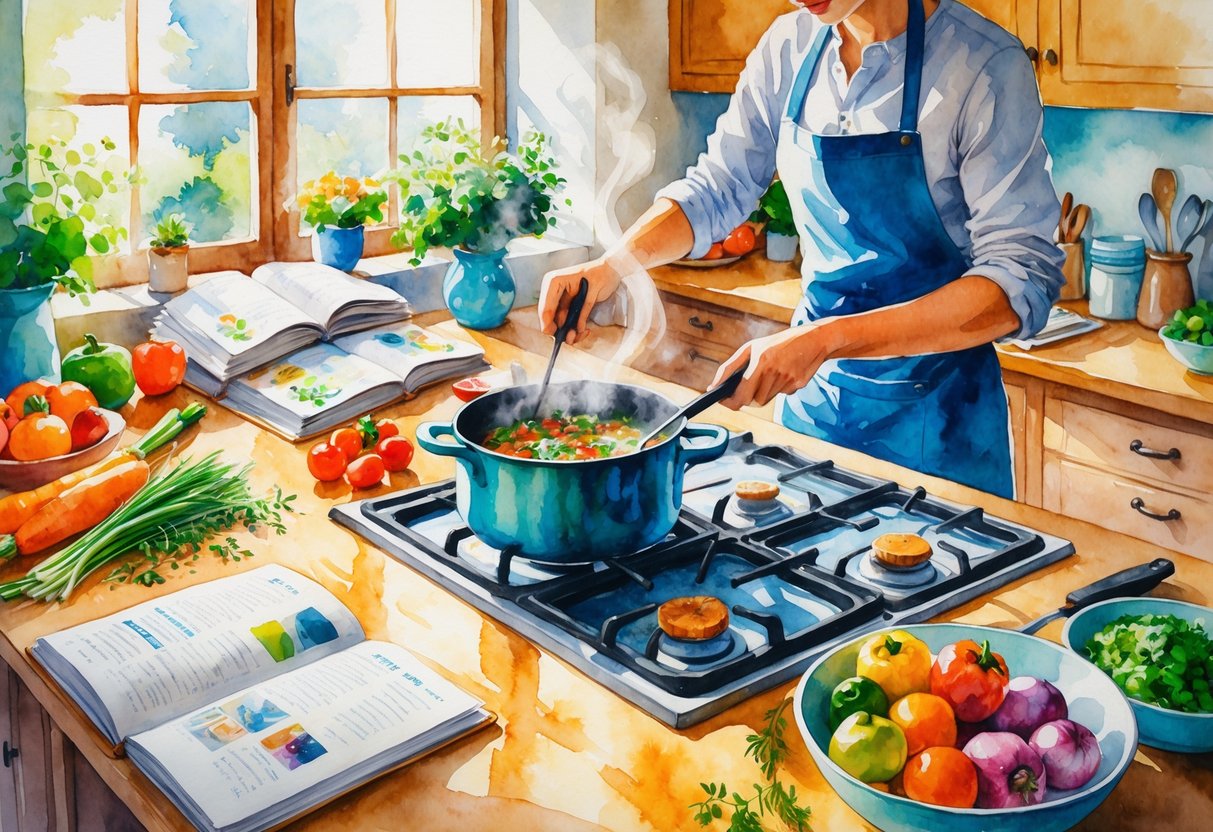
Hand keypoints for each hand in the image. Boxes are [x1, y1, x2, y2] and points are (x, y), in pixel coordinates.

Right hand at [538, 258, 622, 344]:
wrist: (611, 269)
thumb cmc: (602, 274)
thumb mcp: (593, 293)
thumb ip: (583, 311)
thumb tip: (576, 329)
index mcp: (554, 282)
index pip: (545, 308)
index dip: (548, 325)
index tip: (555, 337)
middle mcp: (553, 290)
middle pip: (549, 317)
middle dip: (560, 330)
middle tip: (573, 338)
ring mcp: (560, 297)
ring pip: (558, 321)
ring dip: (568, 331)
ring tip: (581, 334)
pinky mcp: (568, 304)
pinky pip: (567, 319)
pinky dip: (574, 327)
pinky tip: (584, 330)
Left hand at [712, 323, 839, 408]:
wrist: (813, 339)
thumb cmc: (778, 343)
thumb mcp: (751, 347)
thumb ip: (730, 366)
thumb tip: (714, 386)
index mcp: (760, 361)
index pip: (741, 393)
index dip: (730, 402)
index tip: (723, 401)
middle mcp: (775, 371)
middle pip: (753, 401)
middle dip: (745, 399)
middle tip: (743, 390)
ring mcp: (788, 379)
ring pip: (766, 398)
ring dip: (762, 392)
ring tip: (768, 375)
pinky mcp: (798, 385)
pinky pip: (781, 394)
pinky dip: (778, 387)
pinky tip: (784, 373)